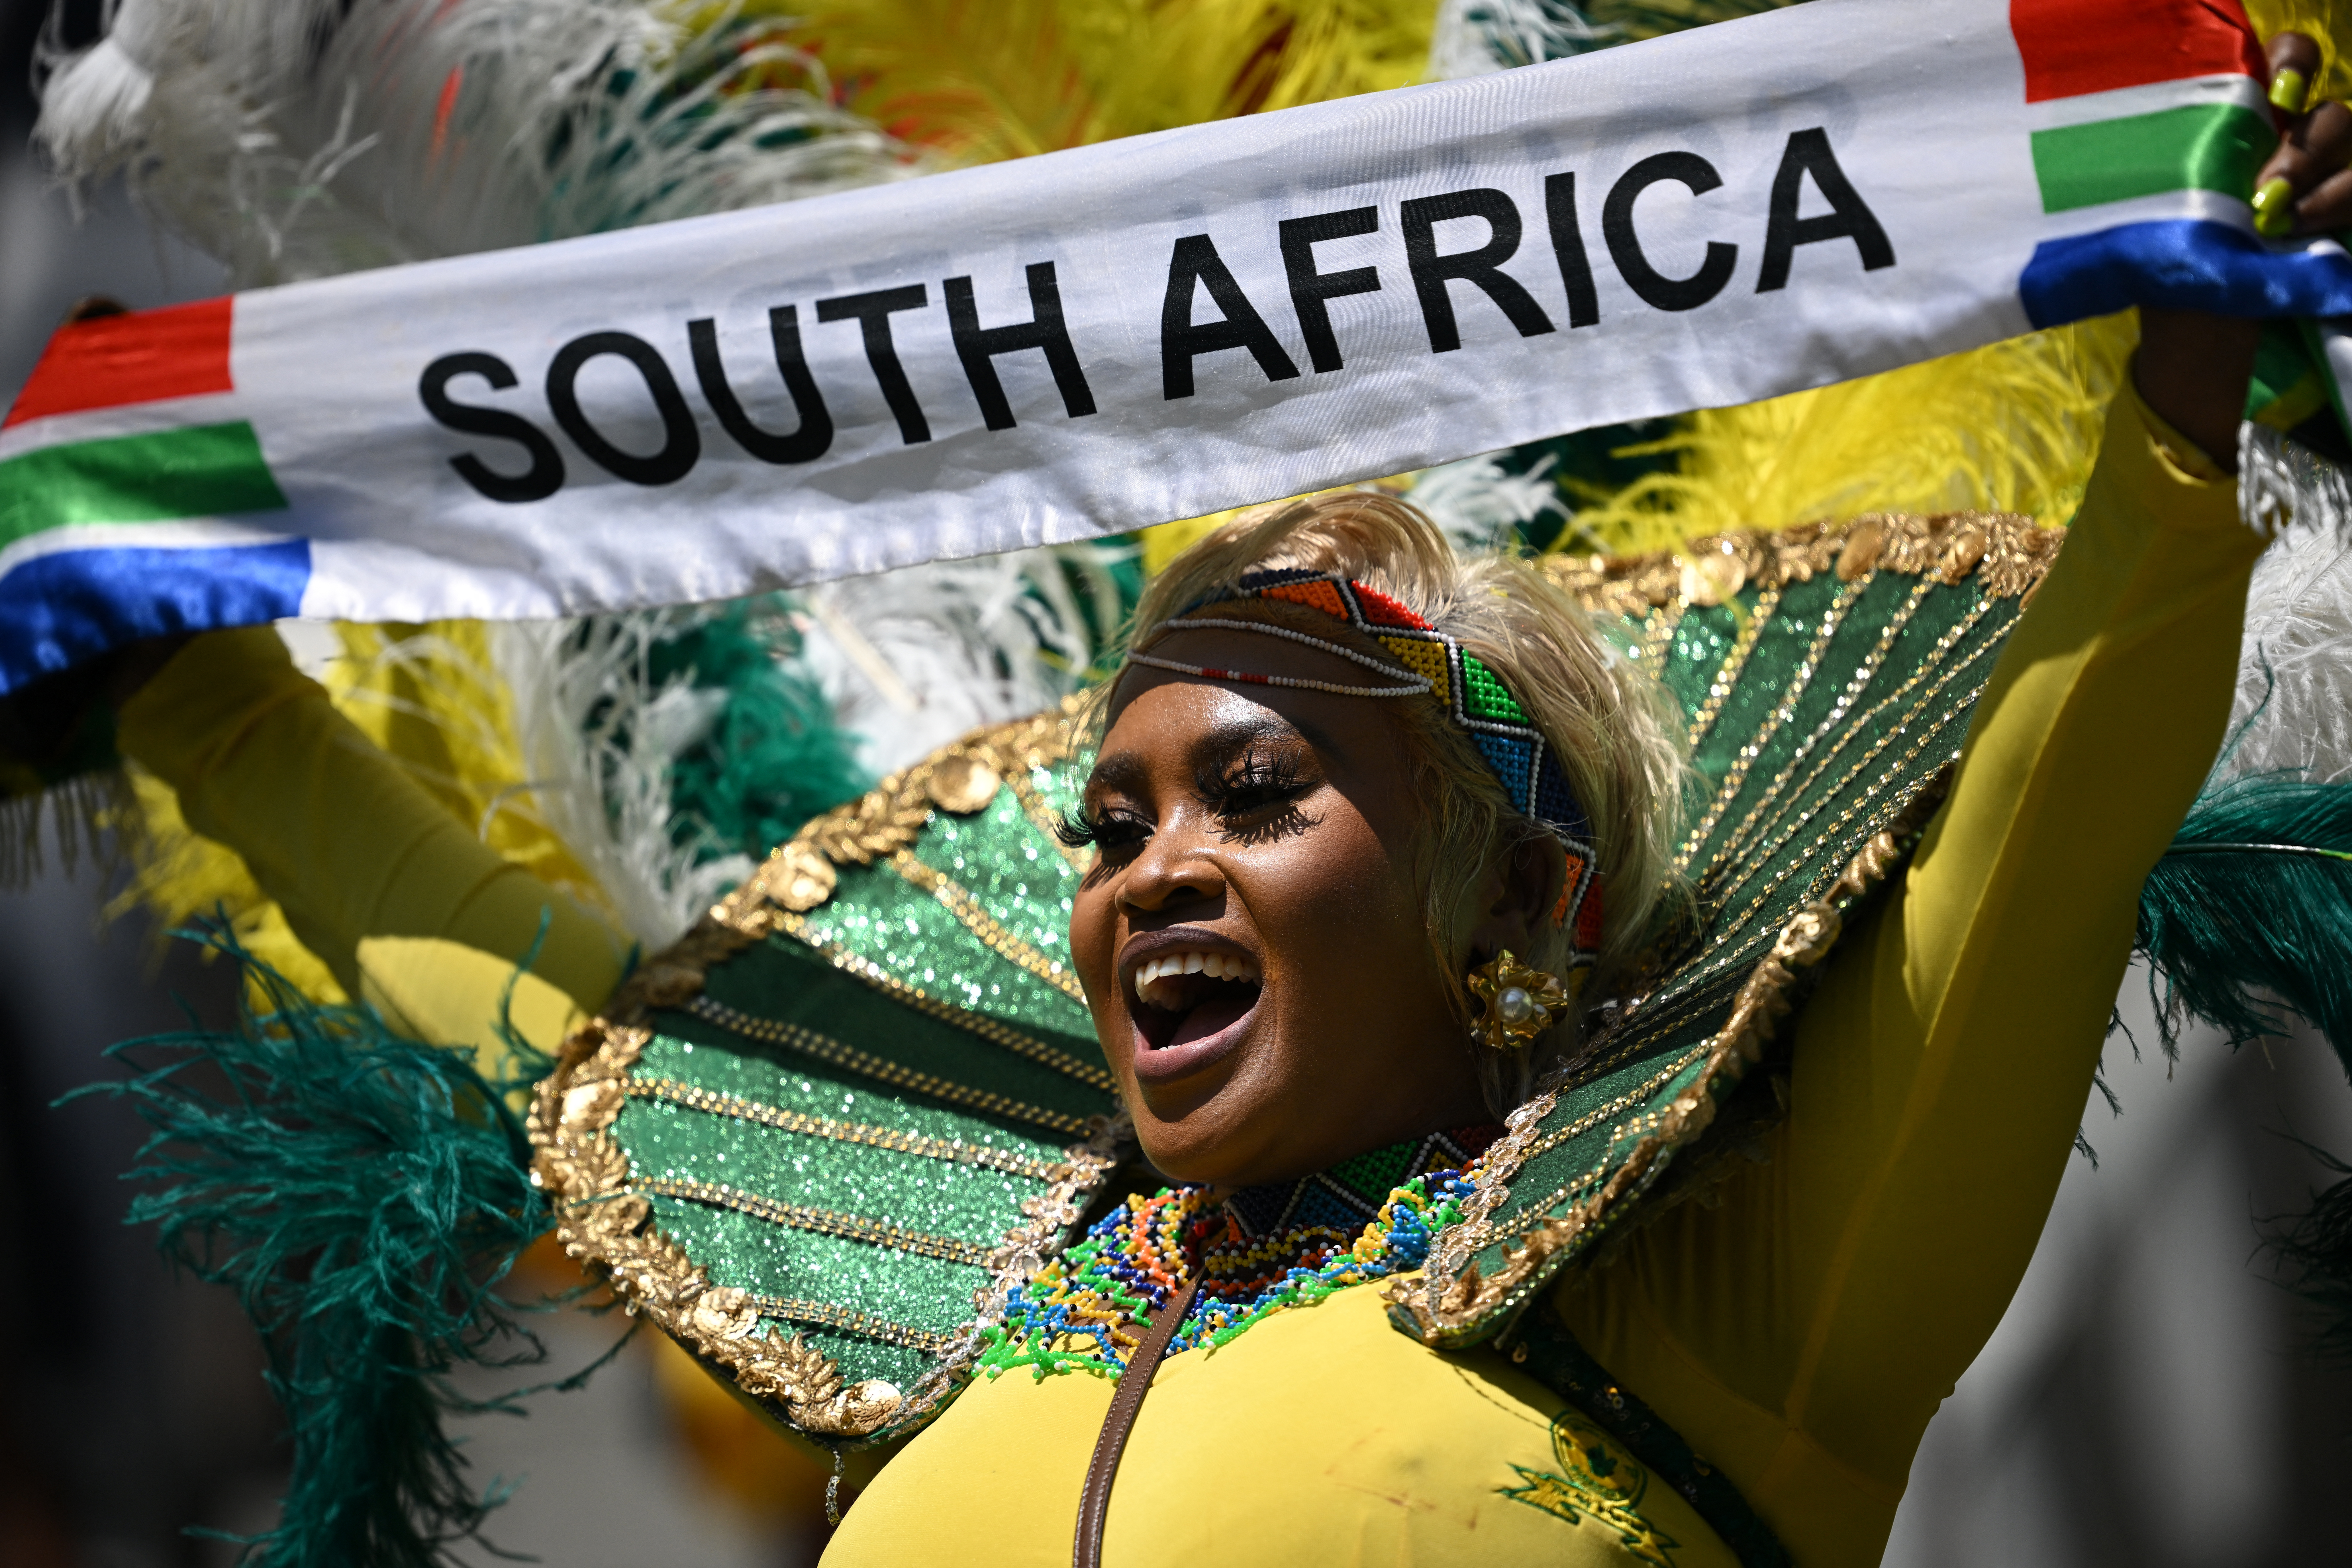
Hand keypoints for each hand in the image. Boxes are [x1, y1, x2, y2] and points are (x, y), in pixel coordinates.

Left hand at [2135, 32, 2351, 468]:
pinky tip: (2317, 234)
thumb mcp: (2172, 237)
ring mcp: (2335, 189)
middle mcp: (2299, 155)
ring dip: (2335, 183)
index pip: (2289, 66)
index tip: (2276, 96)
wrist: (2208, 358)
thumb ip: (2195, 191)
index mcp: (2250, 138)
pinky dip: (2349, 202)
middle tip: (2268, 193)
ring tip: (2290, 224)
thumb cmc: (2180, 289)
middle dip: (2307, 147)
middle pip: (2333, 115)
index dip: (2291, 64)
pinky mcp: (2351, 226)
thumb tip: (2218, 168)